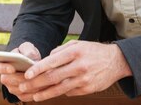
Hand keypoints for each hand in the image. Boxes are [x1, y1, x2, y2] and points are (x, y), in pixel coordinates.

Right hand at [0, 42, 41, 101]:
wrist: (32, 62)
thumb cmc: (27, 53)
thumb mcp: (27, 47)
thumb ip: (27, 49)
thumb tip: (28, 56)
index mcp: (1, 64)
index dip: (3, 69)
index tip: (12, 68)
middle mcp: (4, 77)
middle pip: (6, 80)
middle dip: (18, 78)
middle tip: (29, 76)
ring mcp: (11, 87)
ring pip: (16, 90)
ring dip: (27, 86)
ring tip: (38, 80)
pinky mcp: (20, 94)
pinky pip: (24, 96)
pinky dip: (33, 93)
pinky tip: (41, 87)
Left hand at [18, 40, 132, 101]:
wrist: (116, 61)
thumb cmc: (94, 51)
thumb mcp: (78, 44)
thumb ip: (61, 51)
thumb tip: (45, 60)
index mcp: (75, 52)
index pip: (52, 61)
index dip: (38, 69)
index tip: (27, 74)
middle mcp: (79, 66)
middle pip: (53, 77)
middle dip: (36, 83)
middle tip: (24, 86)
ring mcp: (83, 79)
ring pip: (59, 89)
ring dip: (45, 93)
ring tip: (34, 96)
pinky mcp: (87, 89)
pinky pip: (69, 92)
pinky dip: (59, 93)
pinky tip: (51, 94)